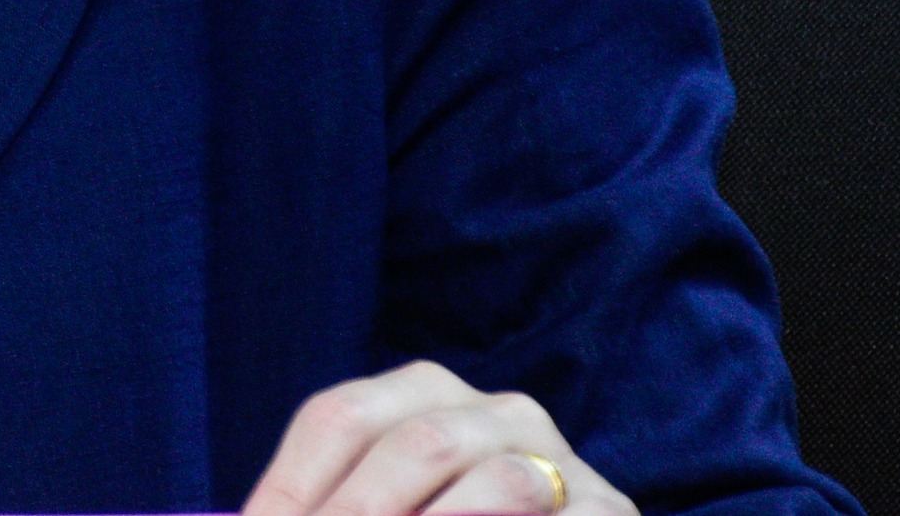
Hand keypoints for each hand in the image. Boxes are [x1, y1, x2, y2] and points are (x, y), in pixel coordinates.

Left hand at [243, 360, 633, 515]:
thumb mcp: (387, 513)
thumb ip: (330, 510)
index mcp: (424, 396)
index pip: (338, 419)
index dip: (291, 487)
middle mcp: (494, 410)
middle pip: (412, 444)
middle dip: (359, 515)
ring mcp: (557, 460)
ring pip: (492, 481)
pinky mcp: (609, 511)